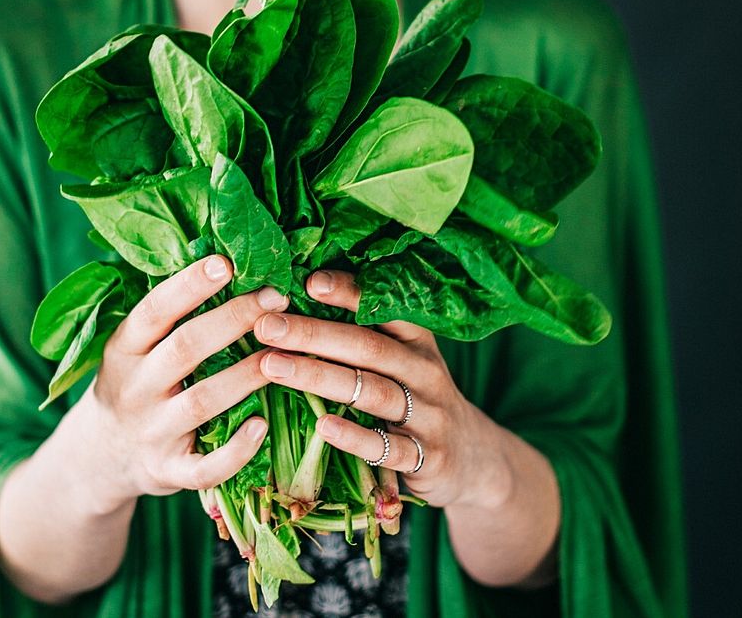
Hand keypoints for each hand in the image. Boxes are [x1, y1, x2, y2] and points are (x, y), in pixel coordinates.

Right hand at [55, 254, 288, 512]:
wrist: (101, 458)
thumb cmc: (135, 385)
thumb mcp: (133, 349)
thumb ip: (168, 318)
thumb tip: (225, 257)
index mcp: (122, 350)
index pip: (153, 311)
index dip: (188, 286)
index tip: (226, 262)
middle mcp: (134, 389)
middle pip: (184, 349)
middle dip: (232, 320)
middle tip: (276, 297)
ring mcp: (151, 433)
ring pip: (202, 402)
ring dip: (245, 376)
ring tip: (284, 353)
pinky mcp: (168, 473)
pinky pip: (204, 467)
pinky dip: (234, 451)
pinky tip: (262, 426)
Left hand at [252, 269, 511, 509]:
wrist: (474, 461)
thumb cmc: (417, 401)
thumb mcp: (403, 364)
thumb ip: (362, 339)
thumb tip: (294, 304)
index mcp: (417, 342)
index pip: (383, 309)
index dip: (347, 293)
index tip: (306, 281)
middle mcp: (425, 372)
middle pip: (368, 347)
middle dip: (314, 334)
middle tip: (266, 326)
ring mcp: (429, 415)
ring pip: (373, 392)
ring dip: (320, 378)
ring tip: (272, 367)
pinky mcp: (427, 457)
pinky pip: (388, 447)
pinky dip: (355, 437)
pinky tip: (322, 427)